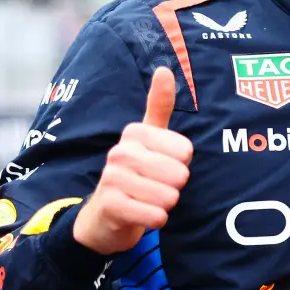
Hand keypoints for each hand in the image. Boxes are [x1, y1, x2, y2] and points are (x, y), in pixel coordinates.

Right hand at [73, 67, 192, 254]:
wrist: (104, 217)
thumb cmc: (135, 174)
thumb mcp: (148, 139)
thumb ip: (159, 107)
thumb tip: (165, 69)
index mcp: (135, 133)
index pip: (186, 152)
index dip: (180, 165)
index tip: (161, 167)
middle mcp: (121, 151)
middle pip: (180, 174)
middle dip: (174, 188)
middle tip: (154, 187)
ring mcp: (112, 177)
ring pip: (169, 197)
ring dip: (164, 205)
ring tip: (147, 200)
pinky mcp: (111, 205)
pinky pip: (156, 216)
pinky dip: (156, 220)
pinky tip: (142, 215)